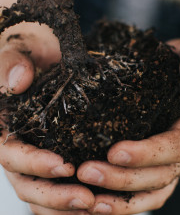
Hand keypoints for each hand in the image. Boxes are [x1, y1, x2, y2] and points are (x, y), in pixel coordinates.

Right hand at [0, 25, 94, 212]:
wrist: (44, 56)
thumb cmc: (29, 53)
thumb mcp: (18, 50)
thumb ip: (11, 63)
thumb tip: (17, 83)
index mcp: (6, 128)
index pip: (11, 155)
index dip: (34, 164)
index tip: (63, 165)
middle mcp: (20, 148)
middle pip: (29, 184)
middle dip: (56, 196)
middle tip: (88, 200)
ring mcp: (38, 156)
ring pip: (45, 194)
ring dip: (68, 207)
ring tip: (97, 207)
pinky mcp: (59, 156)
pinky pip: (62, 187)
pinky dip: (74, 203)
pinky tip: (99, 203)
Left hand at [76, 38, 179, 214]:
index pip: (175, 145)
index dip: (147, 153)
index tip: (114, 151)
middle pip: (160, 175)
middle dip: (123, 178)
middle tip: (87, 172)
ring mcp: (173, 160)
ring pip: (153, 191)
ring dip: (122, 199)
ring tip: (90, 200)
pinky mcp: (158, 165)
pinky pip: (146, 192)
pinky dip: (125, 203)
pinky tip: (100, 203)